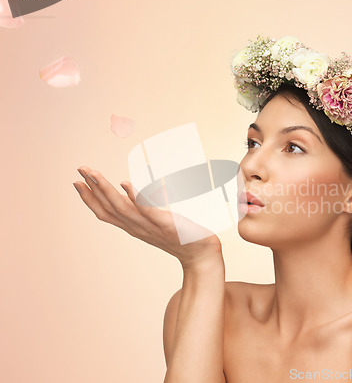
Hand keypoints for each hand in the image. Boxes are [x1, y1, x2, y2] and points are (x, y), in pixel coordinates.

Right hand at [73, 166, 222, 268]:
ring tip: (94, 173)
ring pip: (122, 207)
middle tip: (80, 169)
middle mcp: (138, 227)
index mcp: (134, 227)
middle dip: (92, 189)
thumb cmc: (180, 237)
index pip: (106, 213)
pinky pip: (147, 209)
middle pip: (109, 208)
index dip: (90, 199)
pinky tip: (125, 184)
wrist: (201, 255)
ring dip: (106, 189)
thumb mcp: (155, 222)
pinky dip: (135, 197)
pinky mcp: (165, 223)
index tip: (77, 182)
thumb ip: (143, 208)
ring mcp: (150, 226)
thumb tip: (129, 190)